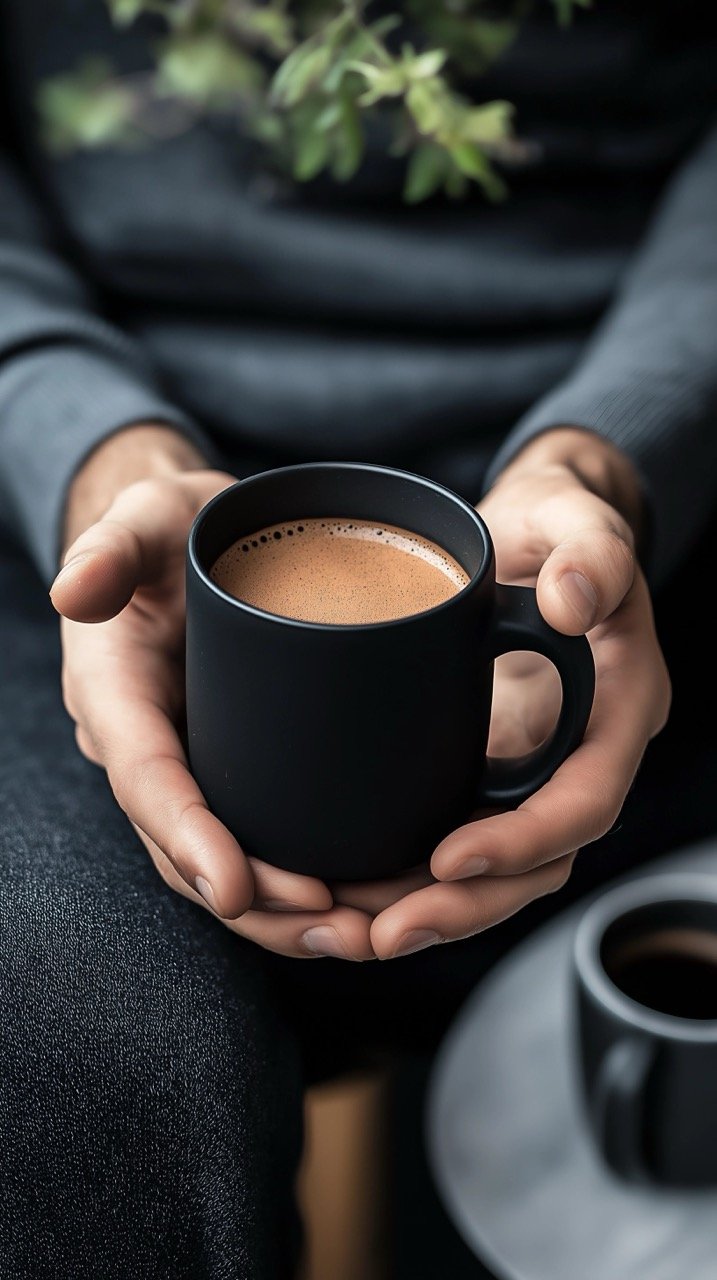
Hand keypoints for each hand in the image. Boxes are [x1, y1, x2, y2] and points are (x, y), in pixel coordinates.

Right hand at [51, 425, 373, 959]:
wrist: (197, 537)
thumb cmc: (171, 527)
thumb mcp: (141, 517)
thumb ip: (110, 547)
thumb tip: (74, 592)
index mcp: (116, 696)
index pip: (146, 779)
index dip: (186, 836)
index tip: (236, 886)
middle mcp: (150, 746)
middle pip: (190, 847)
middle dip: (258, 900)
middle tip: (339, 926)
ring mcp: (197, 761)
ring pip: (231, 858)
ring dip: (291, 911)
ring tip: (369, 935)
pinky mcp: (240, 763)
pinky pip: (265, 834)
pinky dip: (308, 878)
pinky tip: (370, 901)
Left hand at [334, 429, 670, 958]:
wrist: (530, 539)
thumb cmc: (556, 526)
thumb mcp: (576, 521)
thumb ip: (590, 552)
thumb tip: (572, 599)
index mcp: (614, 712)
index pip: (584, 802)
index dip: (525, 840)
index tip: (451, 856)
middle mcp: (574, 759)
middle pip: (534, 867)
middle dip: (463, 908)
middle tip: (382, 933)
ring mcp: (526, 775)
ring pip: (489, 875)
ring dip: (422, 912)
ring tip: (345, 935)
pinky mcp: (478, 774)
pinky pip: (447, 845)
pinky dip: (401, 879)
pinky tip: (341, 897)